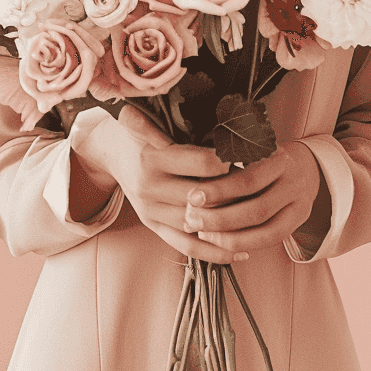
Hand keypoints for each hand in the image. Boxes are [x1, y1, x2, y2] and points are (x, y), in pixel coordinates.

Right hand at [101, 104, 246, 264]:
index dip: (228, 160)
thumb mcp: (148, 118)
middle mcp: (151, 188)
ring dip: (231, 222)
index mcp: (153, 158)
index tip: (249, 154)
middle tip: (263, 185)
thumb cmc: (135, 130)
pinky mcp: (153, 227)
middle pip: (204, 197)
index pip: (201, 164)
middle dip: (236, 191)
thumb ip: (176, 121)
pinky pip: (187, 247)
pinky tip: (241, 252)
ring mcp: (151, 212)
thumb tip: (217, 120)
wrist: (106, 151)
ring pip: (199, 224)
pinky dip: (216, 253)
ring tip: (259, 216)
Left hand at [182, 140, 323, 255]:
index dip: (219, 190)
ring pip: (265, 229)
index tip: (192, 197)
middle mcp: (293, 180)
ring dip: (229, 236)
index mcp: (278, 157)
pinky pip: (271, 239)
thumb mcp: (248, 151)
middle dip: (220, 218)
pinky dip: (245, 244)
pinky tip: (222, 243)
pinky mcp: (299, 222)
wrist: (302, 166)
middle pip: (257, 208)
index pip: (247, 179)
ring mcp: (300, 203)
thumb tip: (193, 194)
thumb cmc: (262, 159)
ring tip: (202, 234)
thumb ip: (226, 166)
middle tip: (192, 220)